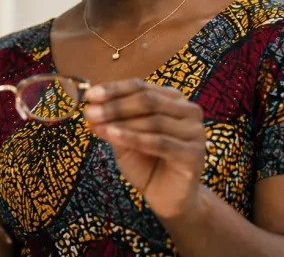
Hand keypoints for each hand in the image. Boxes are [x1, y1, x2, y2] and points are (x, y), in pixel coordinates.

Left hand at [84, 79, 205, 218]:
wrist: (167, 197)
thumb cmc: (145, 162)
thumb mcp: (123, 139)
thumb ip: (111, 122)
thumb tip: (90, 107)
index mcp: (172, 99)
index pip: (141, 86)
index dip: (114, 89)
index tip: (89, 95)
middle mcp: (187, 111)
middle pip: (148, 100)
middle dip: (115, 106)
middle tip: (90, 112)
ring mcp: (194, 132)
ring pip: (153, 121)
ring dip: (121, 122)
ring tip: (97, 125)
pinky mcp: (194, 153)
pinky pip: (160, 142)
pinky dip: (133, 138)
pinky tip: (112, 136)